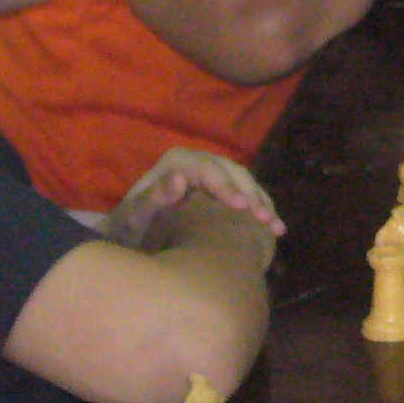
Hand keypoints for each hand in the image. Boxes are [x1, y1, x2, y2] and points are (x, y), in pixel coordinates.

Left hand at [108, 147, 284, 247]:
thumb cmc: (128, 229)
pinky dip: (260, 209)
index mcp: (177, 163)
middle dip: (251, 196)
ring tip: (276, 228)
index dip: (227, 186)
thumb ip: (153, 198)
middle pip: (232, 173)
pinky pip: (244, 195)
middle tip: (266, 221)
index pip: (208, 169)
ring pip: (244, 182)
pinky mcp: (218, 192)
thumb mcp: (134, 216)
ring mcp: (209, 177)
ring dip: (262, 203)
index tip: (242, 208)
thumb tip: (180, 178)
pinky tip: (272, 228)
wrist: (127, 239)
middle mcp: (196, 164)